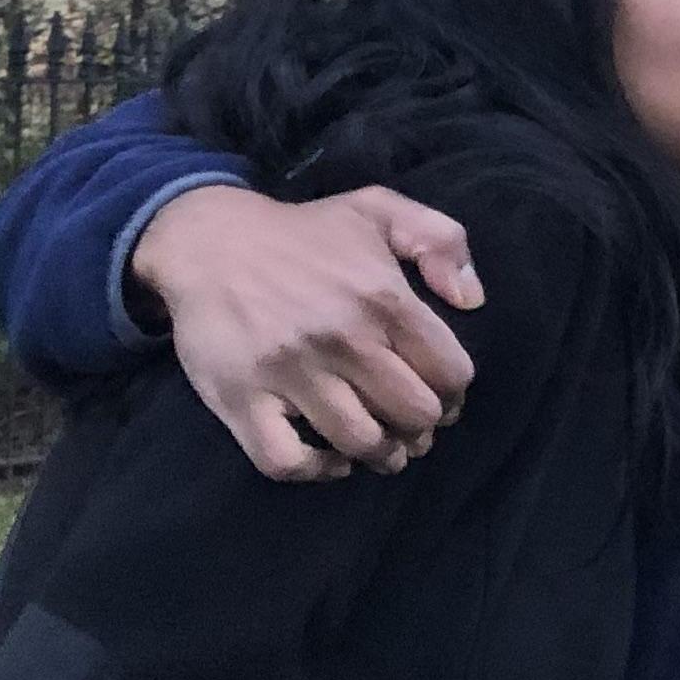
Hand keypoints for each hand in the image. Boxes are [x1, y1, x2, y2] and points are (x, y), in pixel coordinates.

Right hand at [133, 183, 481, 483]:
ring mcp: (289, 372)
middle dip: (423, 428)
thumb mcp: (379, 209)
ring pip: (360, 442)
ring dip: (381, 454)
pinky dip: (316, 471)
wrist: (207, 240)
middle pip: (414, 414)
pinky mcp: (242, 399)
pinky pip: (287, 461)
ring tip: (381, 448)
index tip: (440, 395)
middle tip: (411, 426)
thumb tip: (472, 300)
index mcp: (383, 297)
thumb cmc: (302, 233)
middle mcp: (341, 338)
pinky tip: (330, 460)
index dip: (454, 392)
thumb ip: (442, 239)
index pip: (451, 372)